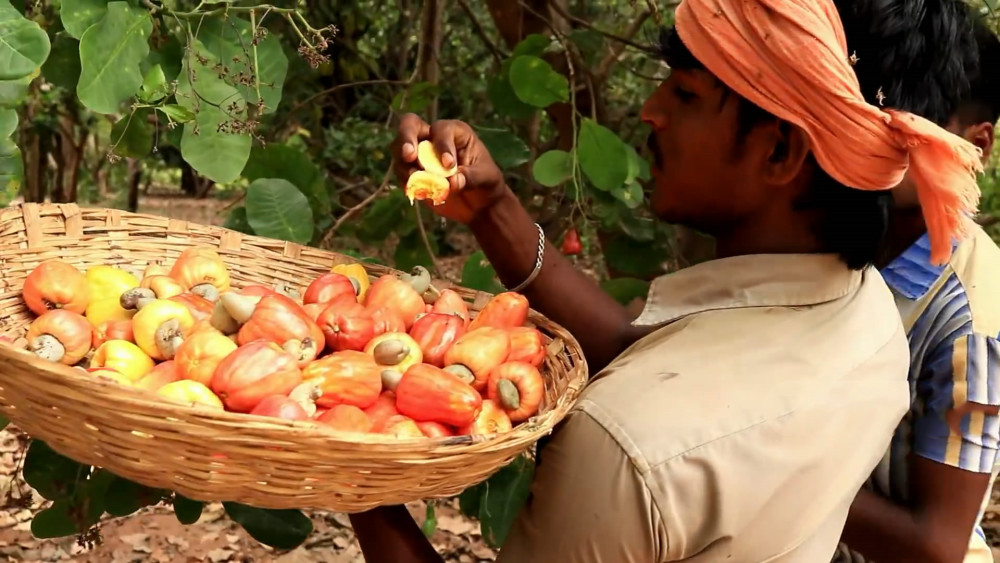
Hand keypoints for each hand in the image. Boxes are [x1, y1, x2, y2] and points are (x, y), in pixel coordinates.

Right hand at [391, 113, 506, 223]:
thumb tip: (452, 182)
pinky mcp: (412, 171)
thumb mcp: (485, 177)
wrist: (478, 203)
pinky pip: (400, 171)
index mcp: (454, 131)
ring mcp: (419, 153)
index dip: (442, 144)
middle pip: (410, 125)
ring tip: (415, 179)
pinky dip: (406, 180)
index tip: (449, 165)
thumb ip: (470, 177)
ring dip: (404, 165)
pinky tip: (418, 191)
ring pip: (399, 149)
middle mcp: (433, 137)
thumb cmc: (485, 182)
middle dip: (406, 138)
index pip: (441, 129)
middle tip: (410, 156)